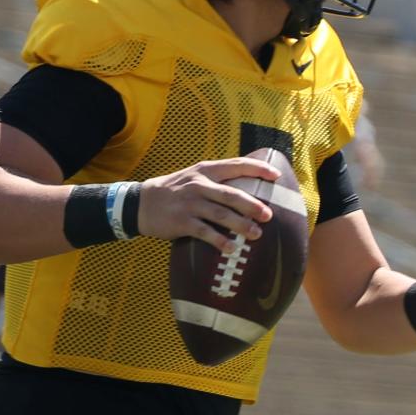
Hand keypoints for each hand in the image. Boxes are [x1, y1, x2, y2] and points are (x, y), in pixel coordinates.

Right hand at [138, 156, 278, 252]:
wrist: (140, 203)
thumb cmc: (172, 191)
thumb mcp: (192, 177)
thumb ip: (215, 180)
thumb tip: (246, 190)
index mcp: (204, 171)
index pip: (235, 165)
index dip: (257, 169)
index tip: (275, 176)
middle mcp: (198, 185)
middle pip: (231, 194)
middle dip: (252, 205)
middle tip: (268, 215)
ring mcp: (189, 204)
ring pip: (220, 214)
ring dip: (240, 225)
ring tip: (256, 234)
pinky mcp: (181, 222)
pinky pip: (205, 232)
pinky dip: (219, 241)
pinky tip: (231, 248)